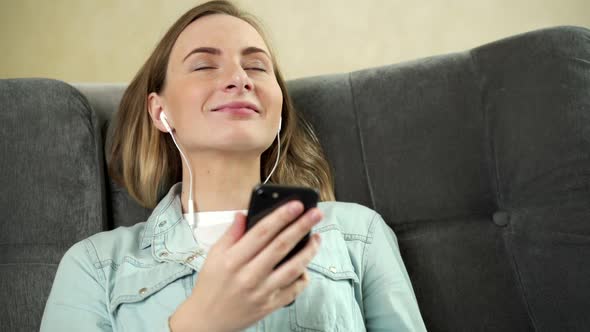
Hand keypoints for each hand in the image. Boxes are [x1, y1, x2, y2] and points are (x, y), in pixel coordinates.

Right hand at [169, 200, 322, 331]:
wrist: (207, 321)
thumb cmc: (210, 286)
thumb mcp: (214, 256)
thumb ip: (231, 234)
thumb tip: (243, 214)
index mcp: (233, 260)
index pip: (262, 232)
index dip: (281, 216)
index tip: (296, 205)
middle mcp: (249, 276)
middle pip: (281, 246)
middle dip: (301, 227)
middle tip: (315, 214)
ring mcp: (262, 292)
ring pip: (292, 268)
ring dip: (308, 251)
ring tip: (317, 238)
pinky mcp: (270, 305)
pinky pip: (294, 290)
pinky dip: (303, 276)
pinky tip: (306, 265)